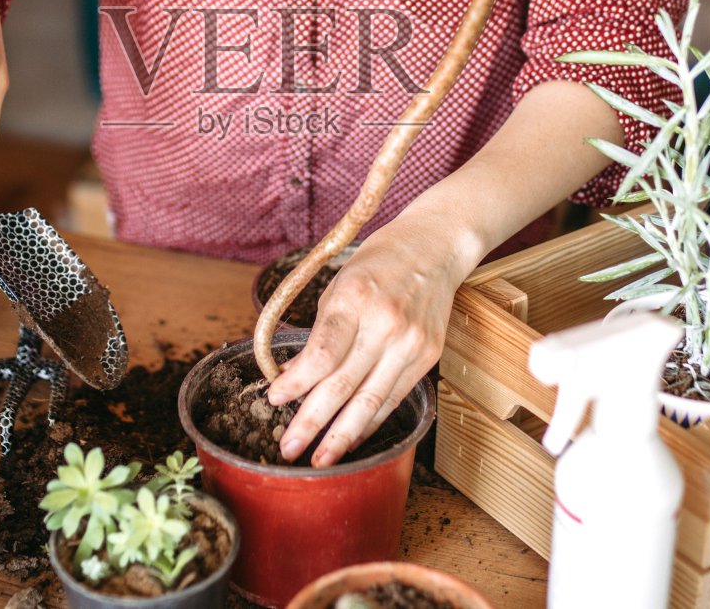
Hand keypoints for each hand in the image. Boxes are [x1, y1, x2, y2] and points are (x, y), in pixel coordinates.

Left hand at [265, 212, 475, 466]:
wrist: (434, 248)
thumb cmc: (378, 263)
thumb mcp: (339, 285)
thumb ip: (319, 333)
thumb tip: (292, 376)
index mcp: (356, 298)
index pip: (322, 353)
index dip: (296, 383)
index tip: (274, 400)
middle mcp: (386, 324)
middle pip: (343, 385)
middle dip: (312, 422)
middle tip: (288, 448)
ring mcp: (411, 343)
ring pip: (371, 402)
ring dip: (341, 436)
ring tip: (318, 460)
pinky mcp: (428, 357)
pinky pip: (393, 398)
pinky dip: (369, 422)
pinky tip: (350, 438)